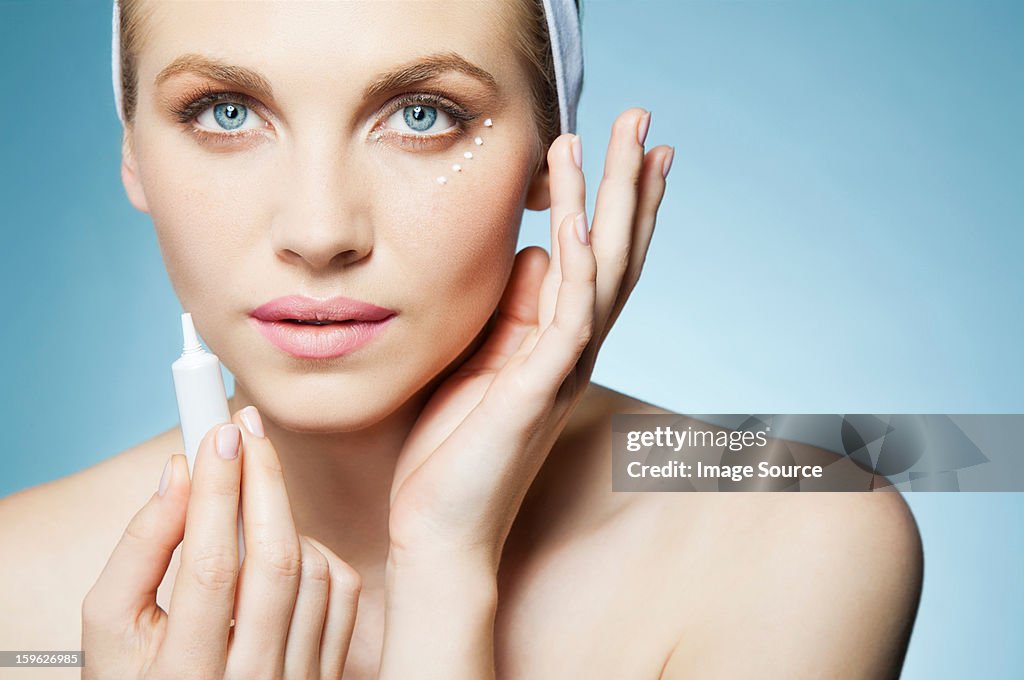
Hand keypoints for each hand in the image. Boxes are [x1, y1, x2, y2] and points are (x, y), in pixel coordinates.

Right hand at [82, 409, 360, 678]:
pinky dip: (316, 554)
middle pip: (274, 559)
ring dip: (282, 520)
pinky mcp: (329, 671)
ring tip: (248, 504)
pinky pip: (343, 592)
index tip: (219, 431)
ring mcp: (297, 679)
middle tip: (244, 428)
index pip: (210, 565)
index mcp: (184, 676)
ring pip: (313, 570)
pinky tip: (281, 549)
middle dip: (262, 478)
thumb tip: (179, 473)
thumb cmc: (140, 676)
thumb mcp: (110, 628)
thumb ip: (138, 550)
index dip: (218, 490)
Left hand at [386, 107, 671, 566]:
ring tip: (624, 140)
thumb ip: (511, 310)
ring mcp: (561, 369)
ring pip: (601, 271)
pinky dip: (573, 268)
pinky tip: (573, 220)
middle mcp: (572, 350)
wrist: (440, 530)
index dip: (617, 204)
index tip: (632, 150)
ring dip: (612, 204)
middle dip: (631, 184)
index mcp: (556, 342)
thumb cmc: (454, 451)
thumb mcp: (479, 361)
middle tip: (645, 121)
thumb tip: (532, 253)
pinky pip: (564, 319)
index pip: (598, 259)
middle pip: (616, 252)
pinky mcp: (537, 390)